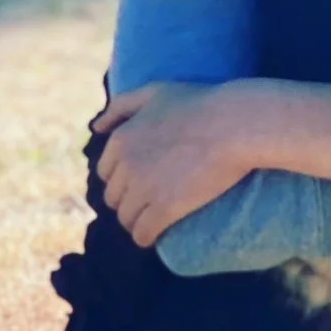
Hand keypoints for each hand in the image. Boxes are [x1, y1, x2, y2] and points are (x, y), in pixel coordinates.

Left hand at [93, 83, 251, 247]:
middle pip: (114, 197)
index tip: (138, 183)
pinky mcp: (164, 208)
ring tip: (152, 221)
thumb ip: (122, 106)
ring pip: (126, 218)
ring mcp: (143, 189)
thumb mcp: (155, 92)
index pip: (106, 173)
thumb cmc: (200, 104)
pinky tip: (154, 237)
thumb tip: (96, 127)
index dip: (122, 179)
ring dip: (136, 222)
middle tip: (149, 203)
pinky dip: (146, 237)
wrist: (235, 125)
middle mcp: (125, 166)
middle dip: (128, 201)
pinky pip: (143, 233)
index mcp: (120, 139)